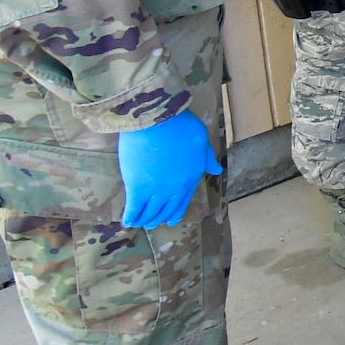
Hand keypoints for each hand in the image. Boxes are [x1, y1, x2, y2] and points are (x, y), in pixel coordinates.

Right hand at [117, 110, 222, 228]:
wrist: (158, 120)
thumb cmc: (180, 124)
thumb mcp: (201, 138)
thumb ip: (207, 157)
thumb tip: (217, 170)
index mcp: (193, 175)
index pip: (185, 198)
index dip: (177, 210)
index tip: (173, 219)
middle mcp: (177, 187)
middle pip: (168, 208)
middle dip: (161, 217)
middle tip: (154, 223)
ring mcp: (158, 190)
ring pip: (151, 211)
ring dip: (146, 219)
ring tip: (140, 223)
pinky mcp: (138, 188)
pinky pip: (134, 208)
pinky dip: (131, 216)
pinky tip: (127, 221)